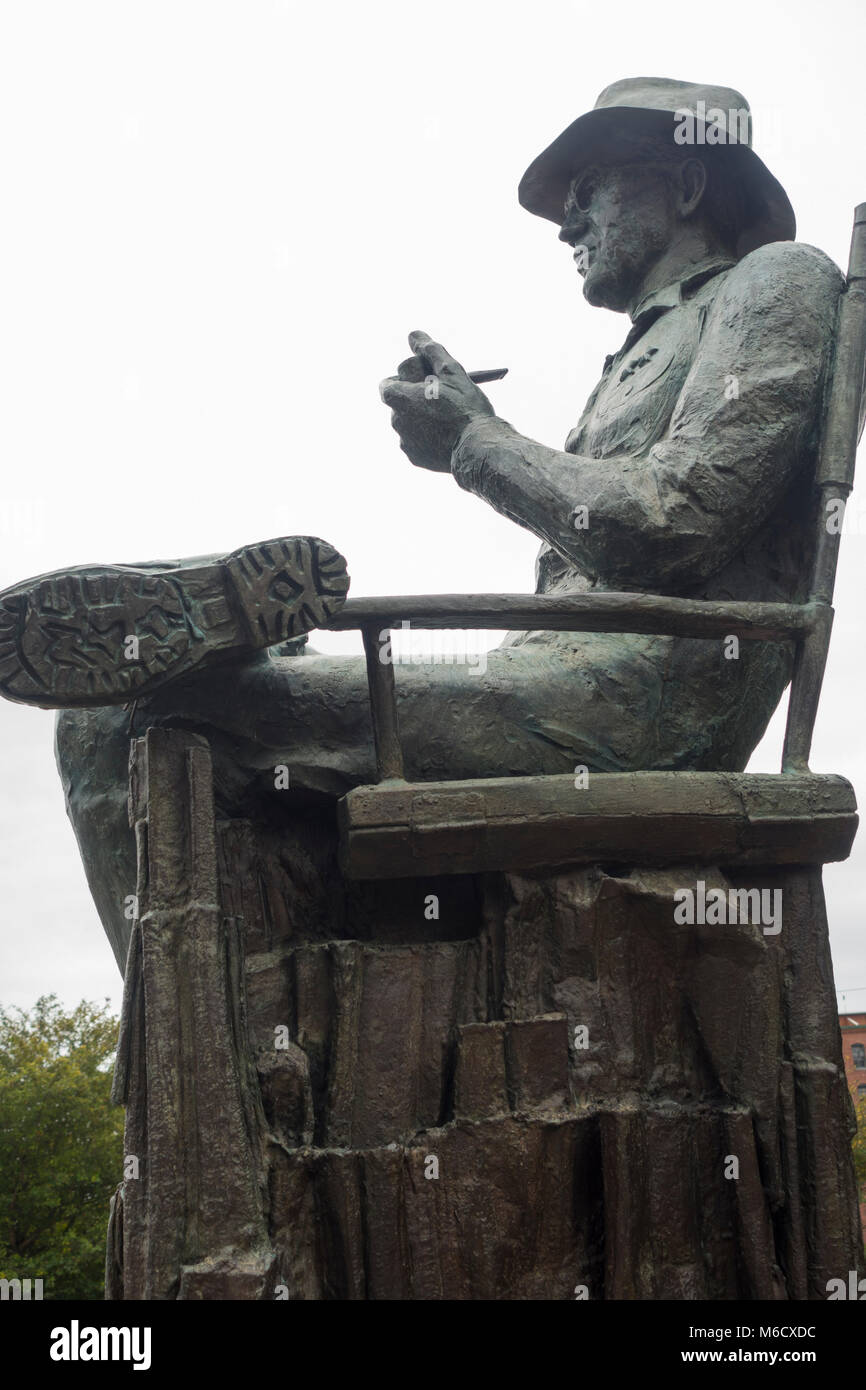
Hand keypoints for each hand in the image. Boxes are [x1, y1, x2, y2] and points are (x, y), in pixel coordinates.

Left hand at [379, 330, 494, 471]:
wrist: (478, 448)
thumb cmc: (466, 407)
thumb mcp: (451, 371)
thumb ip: (430, 351)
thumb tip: (413, 335)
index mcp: (400, 398)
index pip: (387, 384)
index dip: (405, 380)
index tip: (423, 381)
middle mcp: (396, 421)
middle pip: (399, 403)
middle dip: (415, 398)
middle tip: (441, 398)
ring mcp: (405, 442)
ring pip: (409, 423)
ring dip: (422, 417)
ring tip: (448, 418)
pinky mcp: (415, 458)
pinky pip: (417, 442)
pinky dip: (428, 437)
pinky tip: (447, 436)